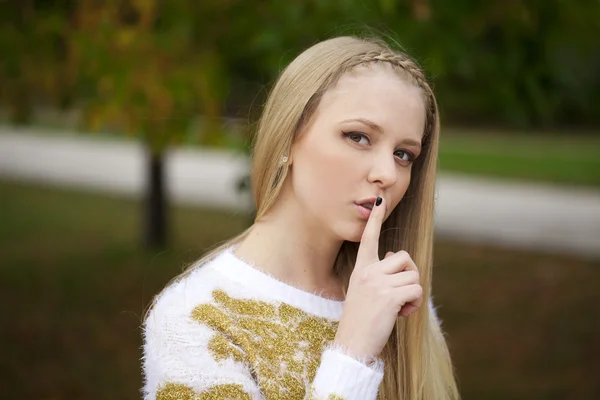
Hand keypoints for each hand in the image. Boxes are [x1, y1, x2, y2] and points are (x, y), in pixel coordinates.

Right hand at [334, 197, 422, 359]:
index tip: (379, 200)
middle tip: (403, 293)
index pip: (369, 239)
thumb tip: (394, 255)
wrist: (352, 344)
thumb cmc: (360, 320)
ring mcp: (378, 283)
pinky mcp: (390, 296)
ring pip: (413, 276)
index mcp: (361, 269)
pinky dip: (415, 304)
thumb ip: (377, 273)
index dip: (376, 219)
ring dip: (413, 294)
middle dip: (410, 274)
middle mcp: (368, 272)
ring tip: (399, 308)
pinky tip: (402, 314)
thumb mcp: (363, 291)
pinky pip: (416, 291)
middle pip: (404, 257)